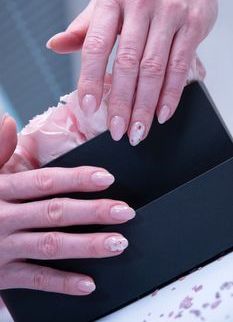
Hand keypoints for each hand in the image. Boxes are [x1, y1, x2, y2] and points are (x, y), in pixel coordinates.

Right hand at [0, 116, 134, 294]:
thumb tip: (7, 120)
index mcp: (0, 191)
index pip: (44, 182)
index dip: (77, 179)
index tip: (107, 178)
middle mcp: (3, 218)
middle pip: (55, 213)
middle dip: (92, 212)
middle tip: (125, 212)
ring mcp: (4, 249)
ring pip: (51, 246)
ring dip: (87, 245)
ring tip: (118, 243)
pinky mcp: (3, 276)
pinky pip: (36, 280)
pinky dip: (63, 284)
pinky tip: (89, 284)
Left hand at [46, 0, 216, 145]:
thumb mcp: (108, 4)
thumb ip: (84, 28)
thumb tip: (55, 45)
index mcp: (111, 0)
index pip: (96, 44)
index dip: (90, 79)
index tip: (89, 107)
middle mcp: (140, 4)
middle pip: (127, 63)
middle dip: (121, 102)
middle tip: (117, 129)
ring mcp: (169, 14)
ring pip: (154, 69)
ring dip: (144, 106)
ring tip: (137, 130)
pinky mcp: (193, 26)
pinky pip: (180, 66)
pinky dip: (171, 94)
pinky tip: (162, 113)